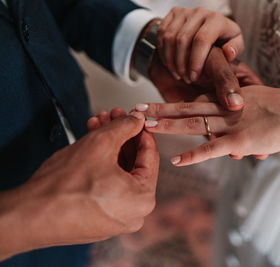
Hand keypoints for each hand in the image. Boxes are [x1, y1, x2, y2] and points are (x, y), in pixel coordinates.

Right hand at [0, 111, 158, 258]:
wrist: (30, 215)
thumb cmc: (62, 189)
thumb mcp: (100, 144)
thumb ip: (124, 127)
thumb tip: (136, 120)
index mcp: (143, 199)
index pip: (151, 156)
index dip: (141, 132)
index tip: (136, 120)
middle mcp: (134, 213)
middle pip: (133, 164)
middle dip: (121, 137)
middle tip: (113, 118)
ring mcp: (117, 218)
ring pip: (119, 174)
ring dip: (109, 148)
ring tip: (98, 126)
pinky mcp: (100, 219)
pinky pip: (109, 186)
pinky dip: (102, 166)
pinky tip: (91, 144)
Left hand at [136, 85, 279, 165]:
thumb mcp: (255, 108)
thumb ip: (238, 124)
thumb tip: (231, 149)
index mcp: (226, 101)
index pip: (193, 102)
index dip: (171, 104)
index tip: (151, 105)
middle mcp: (223, 109)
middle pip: (185, 109)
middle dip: (159, 110)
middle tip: (134, 110)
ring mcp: (230, 124)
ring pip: (192, 124)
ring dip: (167, 125)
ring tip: (145, 126)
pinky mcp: (239, 141)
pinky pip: (211, 148)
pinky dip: (193, 155)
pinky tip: (176, 160)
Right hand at [157, 7, 243, 82]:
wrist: (212, 24)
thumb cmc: (224, 36)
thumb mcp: (236, 42)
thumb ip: (235, 48)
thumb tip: (228, 53)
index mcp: (216, 19)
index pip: (201, 40)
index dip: (196, 61)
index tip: (194, 77)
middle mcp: (199, 12)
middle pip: (182, 40)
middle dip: (182, 64)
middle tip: (186, 79)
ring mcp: (184, 12)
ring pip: (170, 38)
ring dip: (171, 61)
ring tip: (178, 74)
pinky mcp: (173, 14)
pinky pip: (162, 34)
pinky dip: (164, 53)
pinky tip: (170, 65)